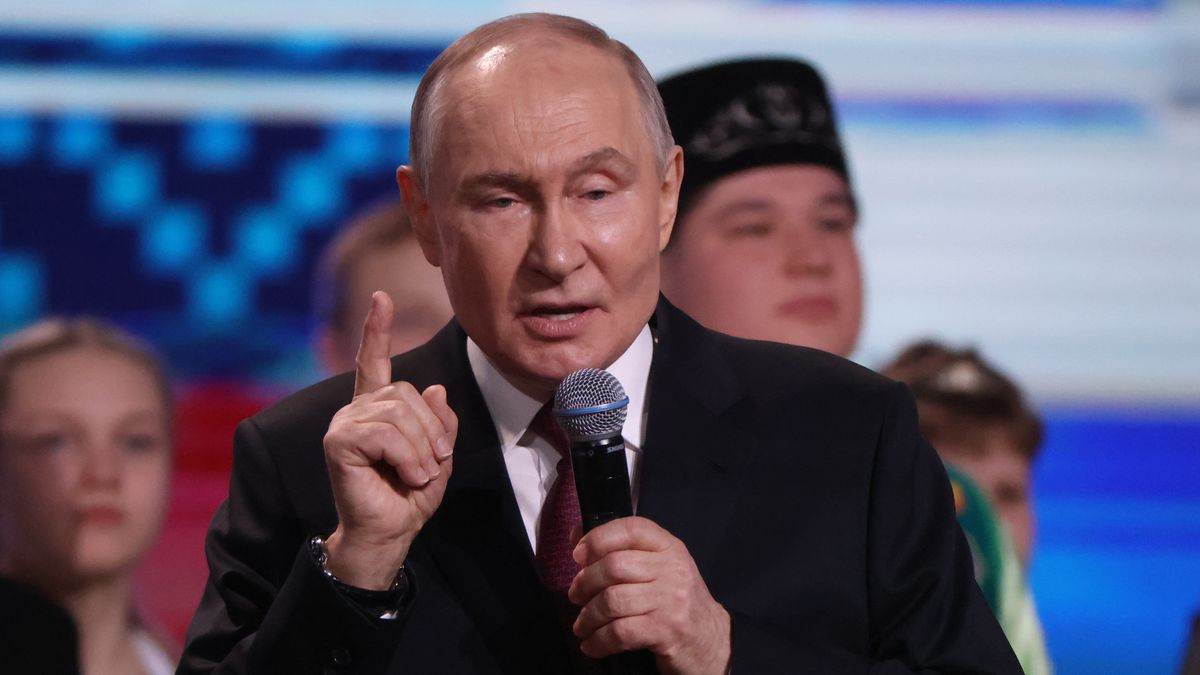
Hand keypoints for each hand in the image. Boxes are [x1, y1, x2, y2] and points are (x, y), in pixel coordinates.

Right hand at [322, 291, 456, 588]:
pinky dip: (407, 457)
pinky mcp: (339, 441)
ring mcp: (344, 423)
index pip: (374, 361)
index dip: (376, 329)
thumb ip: (439, 422)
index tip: (381, 297)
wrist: (389, 534)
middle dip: (431, 432)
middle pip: (407, 392)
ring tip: (418, 474)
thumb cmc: (410, 497)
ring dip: (421, 449)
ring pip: (399, 413)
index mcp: (377, 408)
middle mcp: (357, 409)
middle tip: (430, 465)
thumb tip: (433, 389)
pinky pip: (386, 433)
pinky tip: (407, 476)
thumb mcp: (439, 455)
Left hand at [568, 517, 731, 674]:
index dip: (598, 538)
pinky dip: (599, 640)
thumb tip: (577, 536)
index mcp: (669, 547)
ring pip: (613, 601)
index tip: (578, 555)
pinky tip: (592, 644)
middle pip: (615, 566)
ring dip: (588, 616)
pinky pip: (620, 632)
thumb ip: (620, 550)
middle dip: (585, 583)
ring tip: (582, 625)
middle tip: (576, 596)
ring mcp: (671, 600)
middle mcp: (673, 569)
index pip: (631, 529)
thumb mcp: (657, 568)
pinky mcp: (666, 631)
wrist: (711, 640)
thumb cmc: (675, 601)